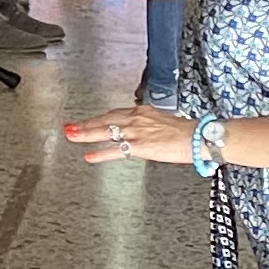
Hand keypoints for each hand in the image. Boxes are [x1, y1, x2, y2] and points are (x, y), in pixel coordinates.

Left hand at [64, 103, 199, 168]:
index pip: (115, 114)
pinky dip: (101, 153)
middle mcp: (136, 119)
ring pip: (105, 132)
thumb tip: (142, 133)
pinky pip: (116, 150)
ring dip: (86, 134)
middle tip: (69, 127)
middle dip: (85, 124)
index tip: (88, 120)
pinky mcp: (140, 146)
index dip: (99, 118)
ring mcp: (137, 132)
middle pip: (104, 120)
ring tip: (71, 136)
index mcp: (142, 112)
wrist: (198, 137)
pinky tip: (89, 156)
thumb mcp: (163, 122)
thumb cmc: (187, 132)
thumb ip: (148, 125)